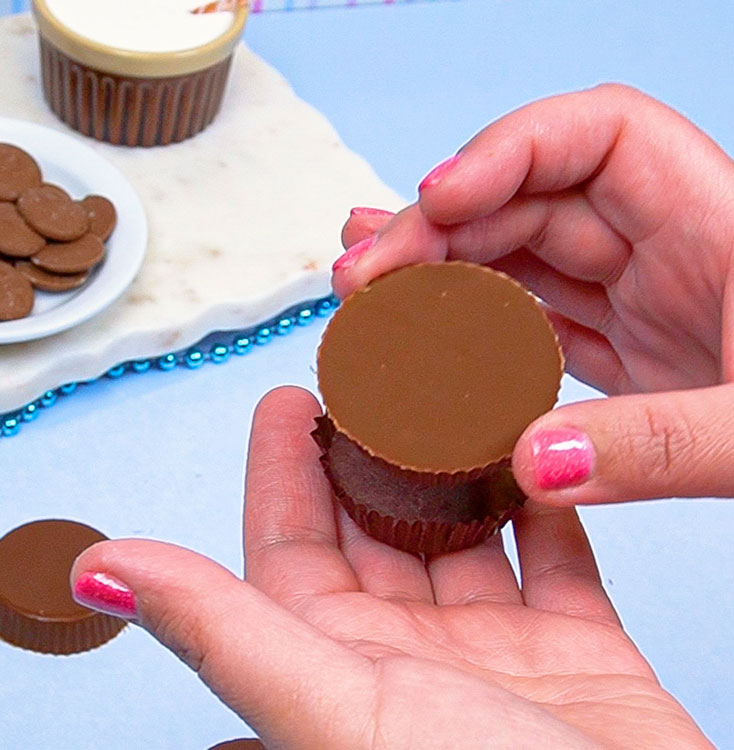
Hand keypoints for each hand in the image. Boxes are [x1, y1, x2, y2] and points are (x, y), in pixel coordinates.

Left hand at [71, 387, 711, 748]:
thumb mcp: (333, 708)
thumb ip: (223, 631)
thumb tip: (99, 570)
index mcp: (337, 668)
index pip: (289, 543)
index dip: (282, 466)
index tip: (286, 397)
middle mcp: (410, 659)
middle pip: (376, 528)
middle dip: (371, 453)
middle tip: (374, 380)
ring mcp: (497, 656)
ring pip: (465, 535)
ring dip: (456, 471)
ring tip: (449, 400)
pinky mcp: (582, 655)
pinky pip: (557, 557)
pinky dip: (545, 504)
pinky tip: (536, 451)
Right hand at [335, 84, 733, 505]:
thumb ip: (660, 445)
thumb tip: (531, 463)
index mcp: (720, 224)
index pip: (597, 136)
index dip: (506, 153)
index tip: (437, 196)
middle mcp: (671, 246)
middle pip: (531, 202)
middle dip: (438, 230)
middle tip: (364, 272)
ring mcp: (643, 296)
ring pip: (522, 259)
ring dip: (440, 271)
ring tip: (366, 281)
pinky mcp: (628, 344)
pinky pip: (536, 319)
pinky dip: (475, 324)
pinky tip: (424, 325)